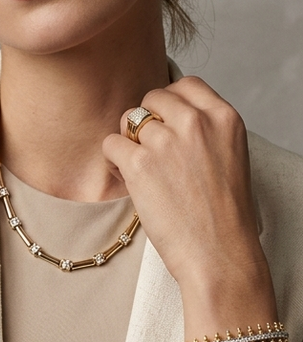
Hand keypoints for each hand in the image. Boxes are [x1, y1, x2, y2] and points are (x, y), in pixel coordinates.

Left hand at [102, 76, 268, 290]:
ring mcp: (166, 141)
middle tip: (153, 152)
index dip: (170, 103)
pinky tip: (129, 179)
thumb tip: (166, 113)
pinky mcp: (140, 164)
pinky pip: (111, 143)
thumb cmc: (224, 214)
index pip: (185, 84)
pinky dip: (114, 161)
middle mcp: (196, 122)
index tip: (168, 124)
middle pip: (152, 97)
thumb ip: (204, 128)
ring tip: (142, 170)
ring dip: (130, 142)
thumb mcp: (229, 155)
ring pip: (128, 119)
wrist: (221, 257)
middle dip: (148, 121)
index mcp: (224, 117)